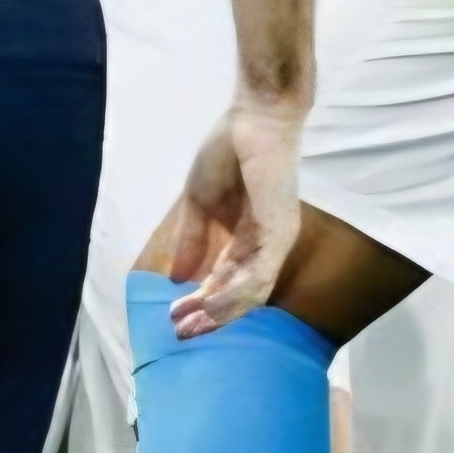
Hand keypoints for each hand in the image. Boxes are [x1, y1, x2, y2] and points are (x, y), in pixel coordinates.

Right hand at [165, 100, 305, 332]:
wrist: (252, 119)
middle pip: (239, 294)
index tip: (174, 316)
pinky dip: (232, 296)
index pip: (226, 280)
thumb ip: (192, 239)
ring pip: (250, 294)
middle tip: (179, 332)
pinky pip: (259, 277)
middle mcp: (264, 246)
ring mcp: (274, 242)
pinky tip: (207, 304)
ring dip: (218, 312)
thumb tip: (176, 276)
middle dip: (208, 316)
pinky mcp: (279, 235)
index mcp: (247, 237)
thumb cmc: (228, 153)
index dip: (200, 301)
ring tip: (189, 325)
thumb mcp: (199, 202)